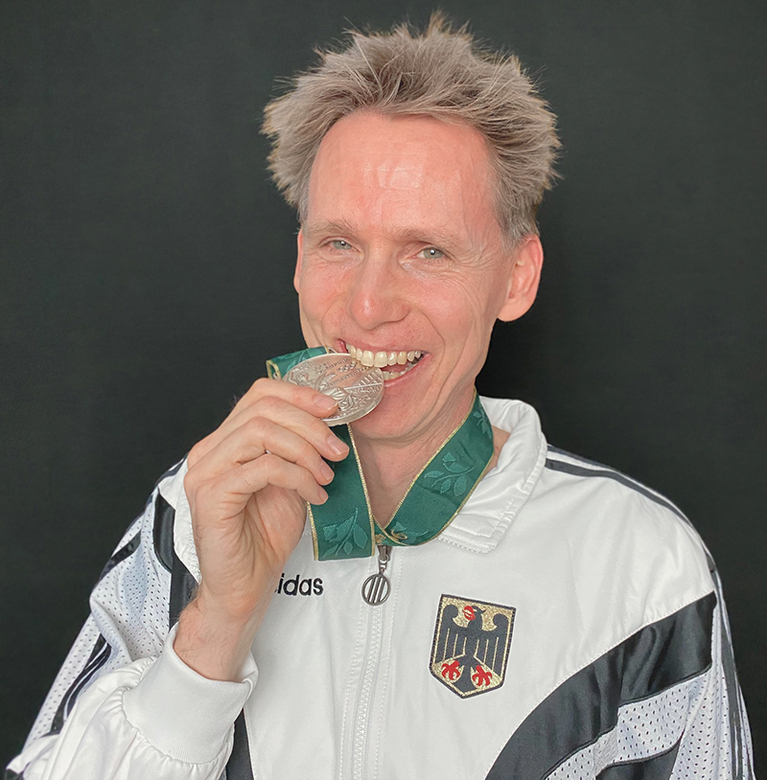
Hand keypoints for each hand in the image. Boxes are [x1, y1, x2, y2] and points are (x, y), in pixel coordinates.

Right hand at [174, 378, 347, 679]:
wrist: (245, 586)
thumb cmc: (264, 536)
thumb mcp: (289, 481)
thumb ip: (297, 449)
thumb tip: (329, 421)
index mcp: (225, 441)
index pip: (259, 394)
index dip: (299, 395)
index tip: (333, 409)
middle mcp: (209, 451)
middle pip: (263, 409)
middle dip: (310, 425)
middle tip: (337, 450)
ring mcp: (205, 472)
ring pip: (261, 432)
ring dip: (305, 450)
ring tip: (326, 475)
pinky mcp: (212, 496)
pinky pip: (263, 468)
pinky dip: (298, 477)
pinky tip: (314, 495)